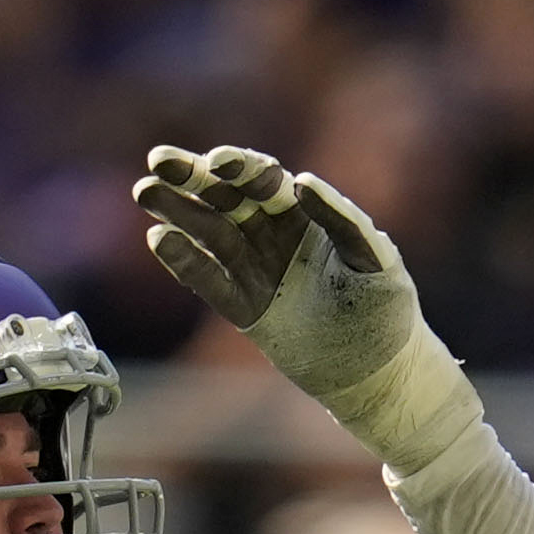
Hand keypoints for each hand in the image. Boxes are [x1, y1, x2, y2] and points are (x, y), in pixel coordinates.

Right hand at [132, 144, 485, 472]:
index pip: (264, 182)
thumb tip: (302, 181)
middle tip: (158, 162)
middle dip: (193, 178)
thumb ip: (342, 220)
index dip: (238, 168)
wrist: (379, 371)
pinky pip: (209, 280)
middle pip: (226, 198)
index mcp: (307, 214)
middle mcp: (276, 235)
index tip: (216, 162)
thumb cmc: (387, 309)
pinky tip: (159, 239)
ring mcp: (257, 271)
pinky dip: (184, 261)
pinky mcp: (245, 309)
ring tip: (145, 193)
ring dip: (178, 212)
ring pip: (210, 233)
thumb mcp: (375, 260)